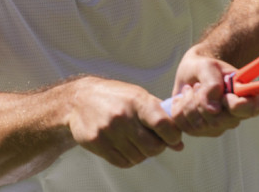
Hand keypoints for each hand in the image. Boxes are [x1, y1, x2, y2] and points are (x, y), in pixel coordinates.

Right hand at [65, 76, 183, 167]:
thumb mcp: (139, 96)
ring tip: (137, 142)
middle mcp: (122, 116)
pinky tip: (127, 148)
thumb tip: (179, 143)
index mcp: (137, 101)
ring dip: (143, 154)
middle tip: (156, 142)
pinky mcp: (96, 143)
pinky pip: (123, 162)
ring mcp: (108, 130)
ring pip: (138, 157)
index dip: (173, 136)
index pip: (163, 124)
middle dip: (159, 148)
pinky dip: (130, 159)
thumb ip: (161, 117)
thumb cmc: (116, 97)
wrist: (80, 99)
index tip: (173, 138)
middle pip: (152, 147)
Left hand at [168, 46, 258, 136]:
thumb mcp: (208, 66)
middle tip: (199, 85)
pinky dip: (179, 109)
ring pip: (198, 125)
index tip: (222, 93)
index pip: (250, 110)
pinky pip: (185, 126)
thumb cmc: (204, 67)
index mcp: (247, 97)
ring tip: (191, 90)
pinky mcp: (201, 131)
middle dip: (200, 100)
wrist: (191, 71)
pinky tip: (183, 99)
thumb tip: (213, 109)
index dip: (233, 104)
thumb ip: (212, 85)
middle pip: (217, 121)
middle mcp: (235, 116)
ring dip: (188, 103)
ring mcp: (218, 126)